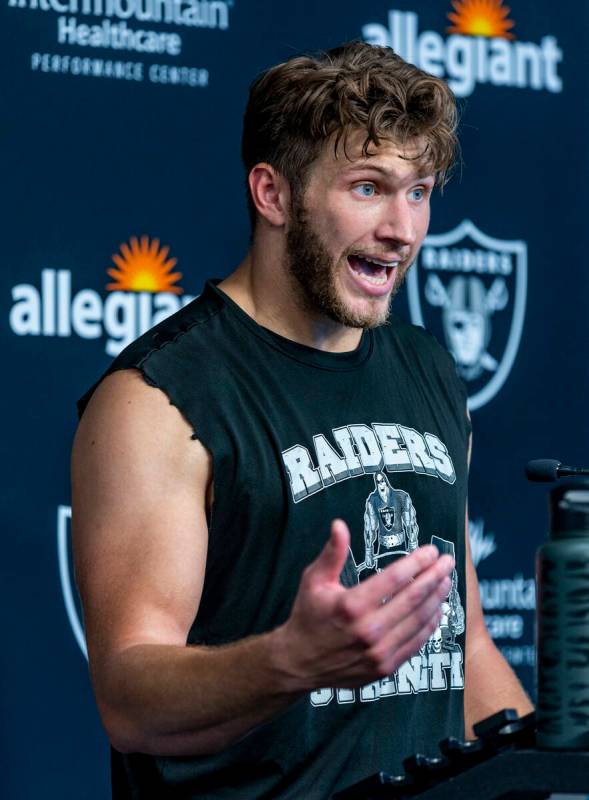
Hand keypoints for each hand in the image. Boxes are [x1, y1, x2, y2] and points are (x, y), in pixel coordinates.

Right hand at [273, 519, 453, 691]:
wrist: (299, 662)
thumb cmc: (308, 616)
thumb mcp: (314, 580)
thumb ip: (332, 552)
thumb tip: (340, 525)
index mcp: (351, 605)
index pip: (395, 578)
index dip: (417, 562)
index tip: (431, 551)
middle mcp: (368, 630)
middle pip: (413, 598)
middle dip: (434, 576)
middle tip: (447, 562)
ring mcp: (379, 652)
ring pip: (419, 620)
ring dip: (437, 599)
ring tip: (446, 581)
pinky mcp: (385, 667)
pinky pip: (415, 643)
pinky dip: (430, 624)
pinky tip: (437, 609)